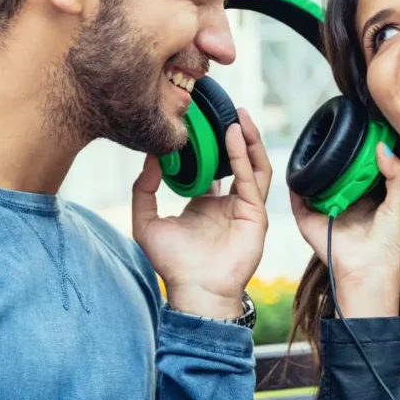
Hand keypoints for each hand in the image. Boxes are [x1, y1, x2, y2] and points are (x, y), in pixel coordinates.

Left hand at [133, 108, 270, 318]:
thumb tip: (150, 158)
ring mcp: (244, 208)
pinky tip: (235, 136)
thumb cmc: (173, 263)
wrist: (195, 290)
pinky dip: (245, 155)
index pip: (211, 167)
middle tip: (224, 109)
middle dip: (232, 135)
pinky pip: (253, 178)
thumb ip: (143, 190)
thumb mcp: (146, 222)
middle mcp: (226, 203)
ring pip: (252, 165)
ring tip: (237, 115)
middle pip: (235, 161)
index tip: (198, 121)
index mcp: (204, 204)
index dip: (207, 145)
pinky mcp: (255, 213)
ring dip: (247, 139)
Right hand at [290, 142, 399, 317]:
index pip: (365, 166)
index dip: (366, 148)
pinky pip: (297, 196)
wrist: (366, 274)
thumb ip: (398, 175)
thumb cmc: (388, 247)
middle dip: (339, 151)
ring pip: (317, 179)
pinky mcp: (307, 218)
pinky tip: (298, 167)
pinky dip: (295, 183)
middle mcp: (345, 200)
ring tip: (317, 141)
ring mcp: (324, 208)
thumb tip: (383, 146)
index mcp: (368, 197)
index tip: (367, 126)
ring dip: (316, 163)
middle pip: (339, 169)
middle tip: (341, 126)